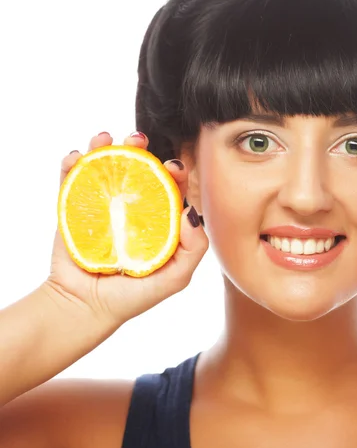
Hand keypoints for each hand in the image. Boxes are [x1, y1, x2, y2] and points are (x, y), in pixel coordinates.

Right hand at [45, 132, 207, 326]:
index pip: (169, 189)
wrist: (85, 308)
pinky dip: (73, 163)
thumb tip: (190, 210)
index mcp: (157, 220)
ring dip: (105, 147)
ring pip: (104, 168)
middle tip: (139, 139)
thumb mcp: (176, 278)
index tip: (174, 166)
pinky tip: (78, 156)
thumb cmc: (134, 296)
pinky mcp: (73, 208)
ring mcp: (102, 206)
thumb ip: (194, 248)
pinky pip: (71, 179)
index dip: (174, 172)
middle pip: (137, 170)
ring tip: (106, 138)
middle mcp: (131, 209)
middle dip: (140, 149)